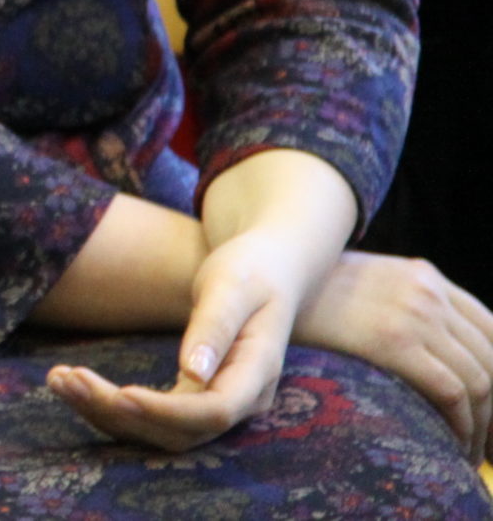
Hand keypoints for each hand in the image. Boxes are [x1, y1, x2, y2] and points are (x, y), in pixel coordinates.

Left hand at [47, 226, 304, 450]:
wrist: (264, 271)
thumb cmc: (251, 270)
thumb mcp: (234, 286)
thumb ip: (215, 326)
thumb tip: (194, 373)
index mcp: (258, 374)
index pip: (215, 411)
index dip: (167, 411)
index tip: (121, 394)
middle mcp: (241, 401)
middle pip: (179, 430)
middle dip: (120, 411)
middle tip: (67, 378)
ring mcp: (218, 406)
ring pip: (159, 431)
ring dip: (105, 412)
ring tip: (57, 379)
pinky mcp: (193, 400)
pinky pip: (151, 417)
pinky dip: (109, 405)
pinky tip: (70, 382)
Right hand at [298, 250, 492, 458]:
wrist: (260, 286)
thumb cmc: (305, 299)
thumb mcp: (363, 287)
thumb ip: (401, 307)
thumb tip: (433, 353)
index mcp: (425, 277)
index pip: (492, 330)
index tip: (492, 413)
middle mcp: (429, 291)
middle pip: (492, 359)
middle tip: (489, 443)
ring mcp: (415, 313)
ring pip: (480, 380)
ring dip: (482, 426)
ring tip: (468, 452)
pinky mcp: (395, 340)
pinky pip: (453, 391)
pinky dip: (462, 425)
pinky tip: (450, 445)